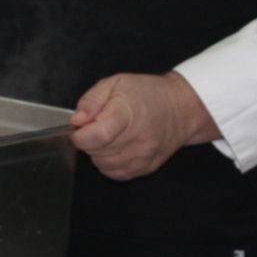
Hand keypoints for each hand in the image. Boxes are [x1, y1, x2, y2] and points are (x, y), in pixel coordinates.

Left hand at [68, 72, 220, 179]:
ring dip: (99, 152)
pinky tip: (118, 146)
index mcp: (128, 114)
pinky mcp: (145, 169)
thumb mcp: (116, 83)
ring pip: (102, 165)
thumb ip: (91, 101)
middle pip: (96, 152)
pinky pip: (114, 173)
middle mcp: (138, 140)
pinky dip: (109, 162)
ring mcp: (143, 157)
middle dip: (89, 139)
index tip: (81, 126)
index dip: (80, 134)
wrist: (180, 110)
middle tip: (99, 125)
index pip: (97, 136)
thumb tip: (77, 121)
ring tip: (111, 134)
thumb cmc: (148, 93)